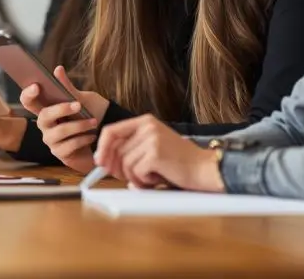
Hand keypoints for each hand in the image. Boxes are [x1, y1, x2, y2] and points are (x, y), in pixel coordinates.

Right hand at [20, 66, 104, 173]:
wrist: (106, 138)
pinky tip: (92, 136)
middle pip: (42, 116)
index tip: (37, 86)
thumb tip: (58, 69)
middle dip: (60, 110)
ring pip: (58, 132)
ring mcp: (51, 140)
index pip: (28, 102)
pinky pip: (68, 145)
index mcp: (46, 109)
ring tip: (93, 122)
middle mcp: (45, 125)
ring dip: (78, 125)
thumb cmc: (90, 116)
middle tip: (78, 105)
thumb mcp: (82, 99)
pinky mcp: (60, 154)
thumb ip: (68, 87)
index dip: (28, 94)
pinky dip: (82, 139)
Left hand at [94, 114, 224, 191]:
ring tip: (151, 179)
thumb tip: (102, 161)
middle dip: (117, 168)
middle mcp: (147, 126)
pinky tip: (158, 180)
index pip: (111, 130)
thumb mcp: (153, 147)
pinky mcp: (155, 153)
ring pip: (124, 163)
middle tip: (130, 179)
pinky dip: (144, 181)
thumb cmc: (179, 163)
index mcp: (145, 121)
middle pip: (115, 149)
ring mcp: (151, 139)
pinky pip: (135, 171)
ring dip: (134, 177)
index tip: (100, 162)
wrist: (204, 169)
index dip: (102, 148)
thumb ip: (131, 149)